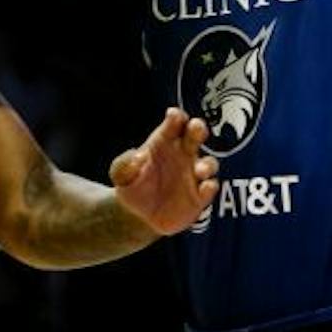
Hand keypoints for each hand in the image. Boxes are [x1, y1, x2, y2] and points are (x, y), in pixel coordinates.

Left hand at [109, 107, 219, 235]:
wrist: (138, 216)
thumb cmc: (132, 186)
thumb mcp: (121, 174)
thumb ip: (125, 164)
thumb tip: (139, 158)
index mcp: (165, 141)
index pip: (174, 123)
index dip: (176, 117)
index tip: (173, 116)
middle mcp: (184, 153)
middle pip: (196, 134)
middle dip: (198, 128)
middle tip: (195, 127)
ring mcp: (194, 174)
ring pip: (208, 163)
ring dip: (207, 164)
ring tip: (200, 170)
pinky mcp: (200, 195)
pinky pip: (210, 188)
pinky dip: (210, 187)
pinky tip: (204, 188)